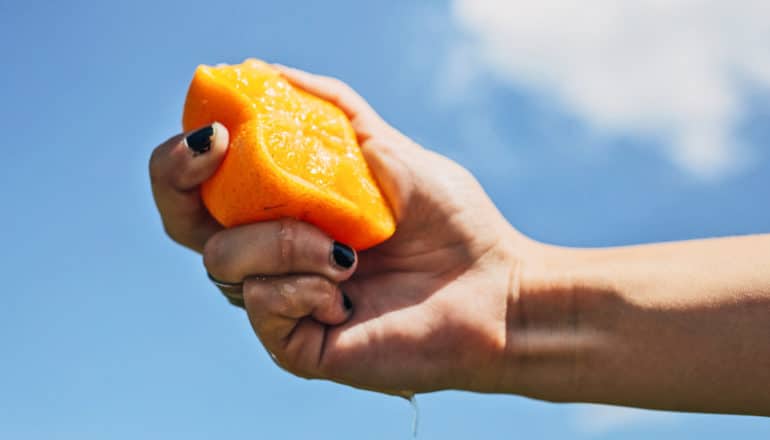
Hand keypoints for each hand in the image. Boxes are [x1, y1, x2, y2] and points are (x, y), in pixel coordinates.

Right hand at [149, 65, 539, 394]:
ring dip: (281, 241)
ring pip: (223, 261)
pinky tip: (347, 294)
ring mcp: (281, 301)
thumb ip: (334, 112)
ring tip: (346, 251)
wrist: (495, 291)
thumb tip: (268, 72)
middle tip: (216, 152)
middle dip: (181, 183)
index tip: (214, 131)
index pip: (206, 186)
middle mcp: (273, 256)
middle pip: (185, 223)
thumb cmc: (451, 222)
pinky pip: (261, 306)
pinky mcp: (295, 344)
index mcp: (287, 211)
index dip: (184, 158)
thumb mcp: (388, 151)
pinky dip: (301, 287)